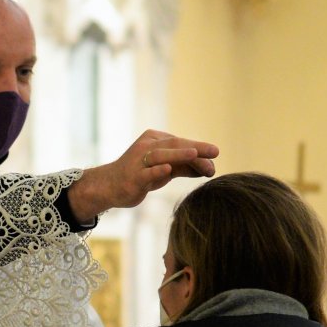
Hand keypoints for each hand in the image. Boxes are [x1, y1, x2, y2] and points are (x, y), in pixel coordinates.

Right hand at [67, 129, 218, 221]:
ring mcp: (138, 161)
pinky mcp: (132, 177)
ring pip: (160, 155)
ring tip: (194, 153)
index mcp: (155, 140)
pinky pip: (145, 173)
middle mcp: (147, 147)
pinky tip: (167, 169)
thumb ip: (185, 167)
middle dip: (196, 148)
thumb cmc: (141, 176)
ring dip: (178, 154)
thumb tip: (210, 167)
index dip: (199, 149)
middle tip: (215, 151)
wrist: (110, 186)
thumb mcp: (165, 170)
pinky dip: (156, 170)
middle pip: (174, 145)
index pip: (181, 143)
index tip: (216, 156)